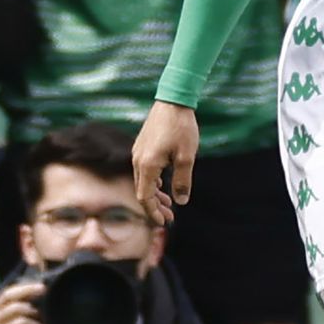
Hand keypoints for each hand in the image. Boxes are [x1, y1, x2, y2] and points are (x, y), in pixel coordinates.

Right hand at [135, 99, 199, 221]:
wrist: (173, 100)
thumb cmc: (181, 127)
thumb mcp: (186, 157)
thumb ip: (182, 181)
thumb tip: (180, 202)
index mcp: (147, 165)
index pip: (145, 197)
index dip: (153, 213)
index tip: (164, 222)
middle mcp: (137, 160)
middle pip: (142, 191)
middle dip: (155, 206)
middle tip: (170, 217)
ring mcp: (138, 152)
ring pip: (142, 181)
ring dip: (154, 194)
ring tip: (169, 204)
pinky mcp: (142, 146)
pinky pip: (143, 171)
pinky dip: (152, 182)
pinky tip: (162, 185)